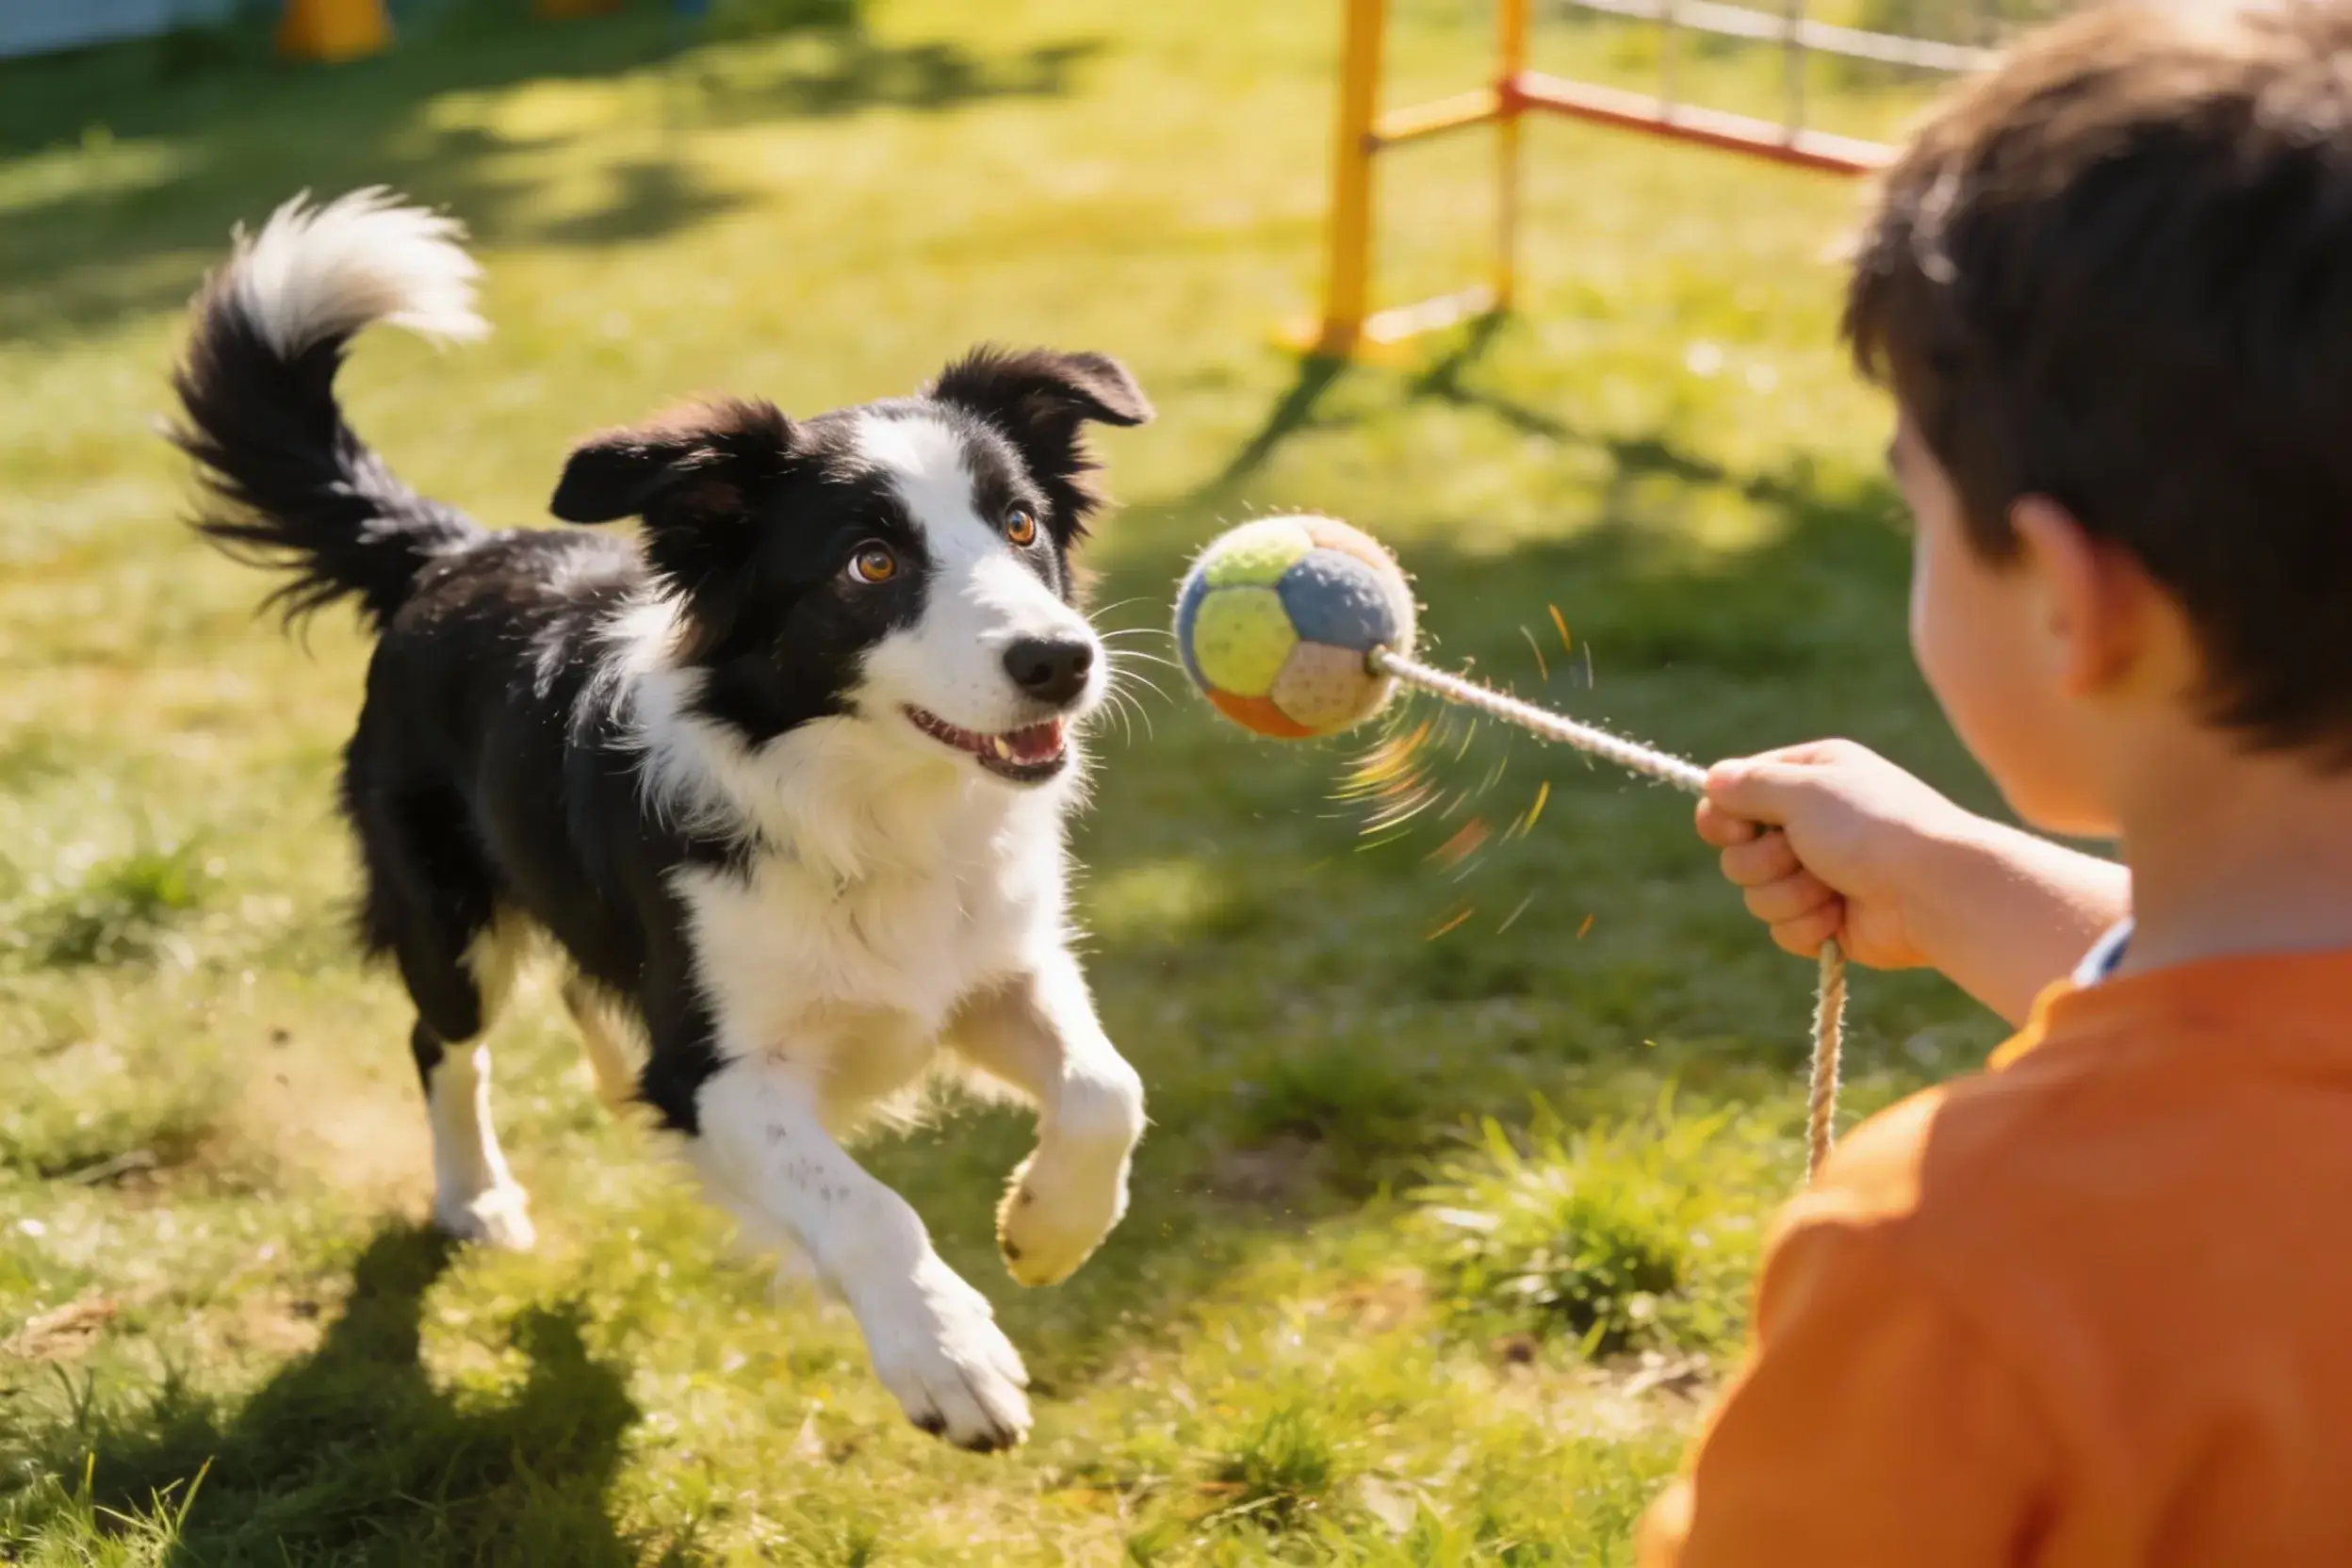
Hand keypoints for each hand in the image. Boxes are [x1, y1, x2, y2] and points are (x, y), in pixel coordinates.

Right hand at [1696, 740, 1979, 968]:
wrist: (1933, 891)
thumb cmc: (1873, 828)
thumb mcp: (1805, 789)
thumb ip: (1749, 784)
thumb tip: (1712, 779)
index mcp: (1809, 777)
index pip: (1735, 793)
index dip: (1725, 816)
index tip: (1737, 829)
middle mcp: (1810, 822)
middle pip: (1736, 851)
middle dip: (1763, 862)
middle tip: (1799, 855)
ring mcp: (1817, 873)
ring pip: (1755, 895)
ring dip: (1788, 895)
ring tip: (1830, 889)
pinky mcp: (1825, 919)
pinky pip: (1782, 929)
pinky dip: (1807, 925)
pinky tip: (1840, 915)